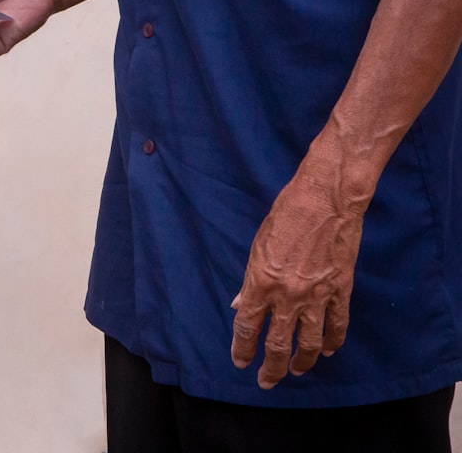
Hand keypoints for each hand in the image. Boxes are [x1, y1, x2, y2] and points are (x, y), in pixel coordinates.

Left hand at [230, 156, 362, 388]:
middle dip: (270, 367)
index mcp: (261, 281)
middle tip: (265, 381)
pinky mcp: (341, 290)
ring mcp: (317, 295)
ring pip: (310, 342)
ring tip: (294, 371)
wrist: (326, 200)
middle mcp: (288, 294)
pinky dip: (333, 341)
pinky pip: (338, 325)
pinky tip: (328, 351)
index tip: (239, 360)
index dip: (242, 347)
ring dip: (302, 362)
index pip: (247, 325)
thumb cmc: (285, 215)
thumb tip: (240, 304)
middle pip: (278, 343)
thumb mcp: (257, 245)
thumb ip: (250, 280)